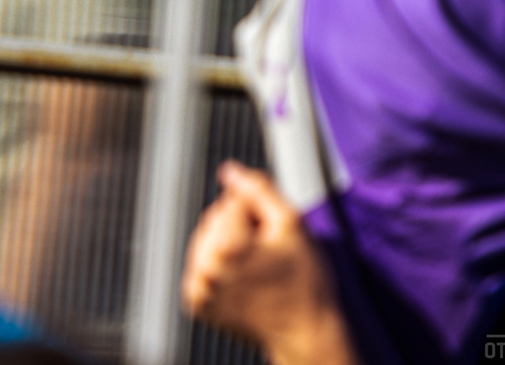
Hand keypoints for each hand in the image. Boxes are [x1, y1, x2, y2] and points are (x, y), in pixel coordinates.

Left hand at [181, 162, 358, 364]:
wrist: (307, 333)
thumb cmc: (306, 283)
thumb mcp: (293, 226)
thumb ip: (259, 189)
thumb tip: (230, 171)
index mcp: (226, 248)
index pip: (232, 202)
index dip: (259, 214)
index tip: (274, 236)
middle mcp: (205, 269)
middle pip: (214, 220)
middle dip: (241, 228)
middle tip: (269, 253)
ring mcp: (199, 288)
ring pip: (205, 241)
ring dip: (226, 244)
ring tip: (257, 267)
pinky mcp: (197, 303)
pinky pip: (201, 265)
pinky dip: (218, 266)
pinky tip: (242, 277)